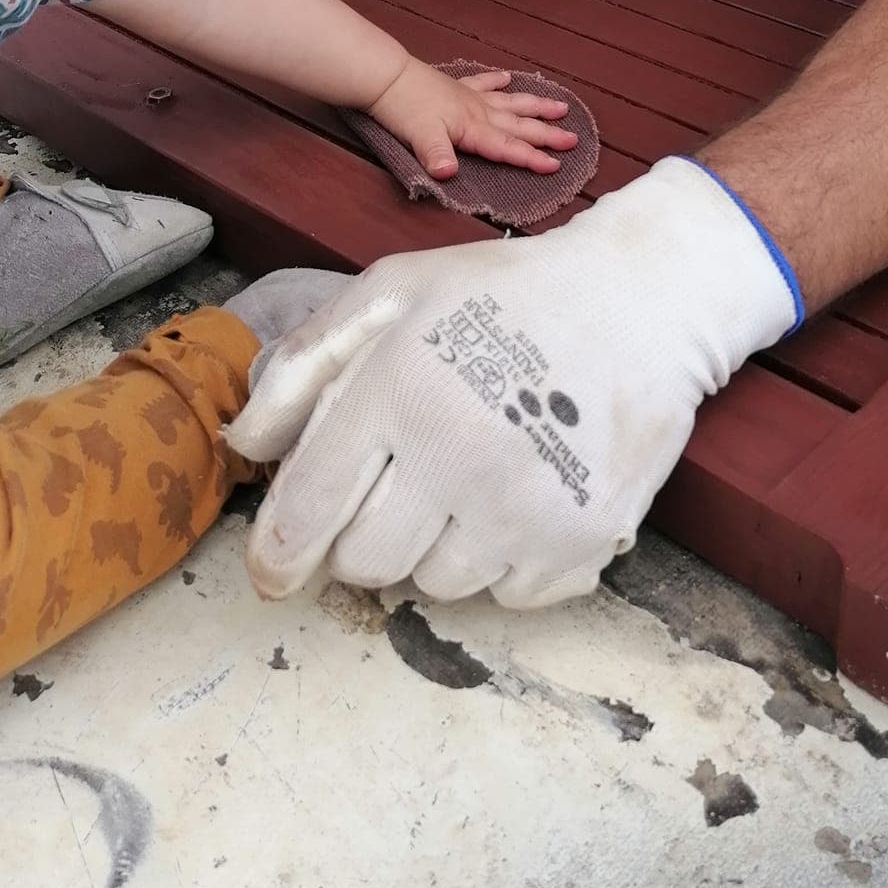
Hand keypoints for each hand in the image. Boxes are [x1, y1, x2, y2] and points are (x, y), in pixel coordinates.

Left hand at [227, 159, 799, 605]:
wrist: (639, 301)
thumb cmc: (502, 295)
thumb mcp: (390, 292)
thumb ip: (304, 363)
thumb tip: (247, 448)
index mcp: (397, 389)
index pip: (307, 512)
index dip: (279, 555)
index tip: (275, 571)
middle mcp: (457, 456)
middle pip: (366, 564)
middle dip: (365, 535)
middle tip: (400, 483)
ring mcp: (523, 506)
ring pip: (435, 586)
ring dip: (437, 546)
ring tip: (471, 473)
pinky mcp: (578, 541)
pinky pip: (506, 595)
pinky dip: (504, 559)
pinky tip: (522, 490)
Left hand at [368, 62, 576, 180]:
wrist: (385, 76)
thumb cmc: (402, 108)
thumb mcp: (418, 136)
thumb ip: (436, 156)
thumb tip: (448, 175)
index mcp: (471, 127)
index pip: (507, 147)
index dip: (531, 158)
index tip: (555, 165)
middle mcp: (477, 111)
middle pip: (518, 125)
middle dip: (546, 134)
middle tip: (573, 139)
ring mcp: (468, 96)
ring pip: (510, 102)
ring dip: (535, 105)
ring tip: (560, 106)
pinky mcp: (455, 85)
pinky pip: (483, 83)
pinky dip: (496, 81)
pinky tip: (508, 77)